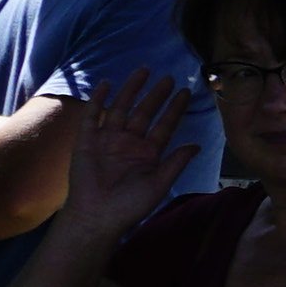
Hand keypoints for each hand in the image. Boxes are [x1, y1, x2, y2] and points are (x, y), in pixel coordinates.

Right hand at [62, 70, 196, 237]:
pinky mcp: (87, 141)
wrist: (97, 216)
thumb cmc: (130, 206)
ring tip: (144, 70)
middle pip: (144, 112)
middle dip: (156, 95)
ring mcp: (108, 140)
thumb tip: (198, 145)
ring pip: (121, 108)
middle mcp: (129, 143)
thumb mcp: (159, 184)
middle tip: (169, 78)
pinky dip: (98, 100)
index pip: (164, 126)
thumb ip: (176, 162)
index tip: (186, 92)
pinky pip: (93, 116)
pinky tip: (106, 83)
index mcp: (148, 153)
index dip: (174, 109)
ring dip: (131, 89)